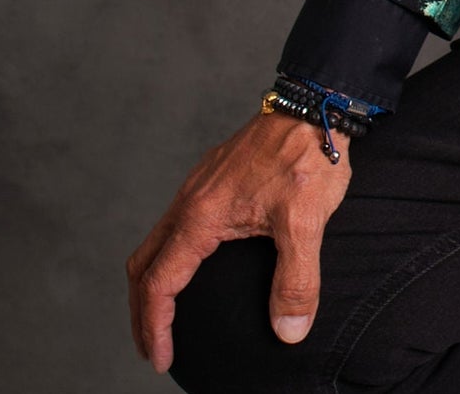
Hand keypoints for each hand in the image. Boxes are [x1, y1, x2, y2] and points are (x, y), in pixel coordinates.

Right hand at [126, 108, 352, 372]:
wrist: (317, 101)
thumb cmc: (310, 155)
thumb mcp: (307, 222)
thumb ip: (296, 280)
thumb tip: (289, 331)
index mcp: (201, 216)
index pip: (158, 285)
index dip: (154, 328)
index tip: (160, 359)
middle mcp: (191, 199)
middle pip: (144, 264)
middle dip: (142, 311)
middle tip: (153, 345)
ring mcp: (200, 183)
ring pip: (158, 240)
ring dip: (154, 280)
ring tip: (168, 312)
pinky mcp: (216, 173)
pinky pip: (177, 221)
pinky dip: (172, 253)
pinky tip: (198, 261)